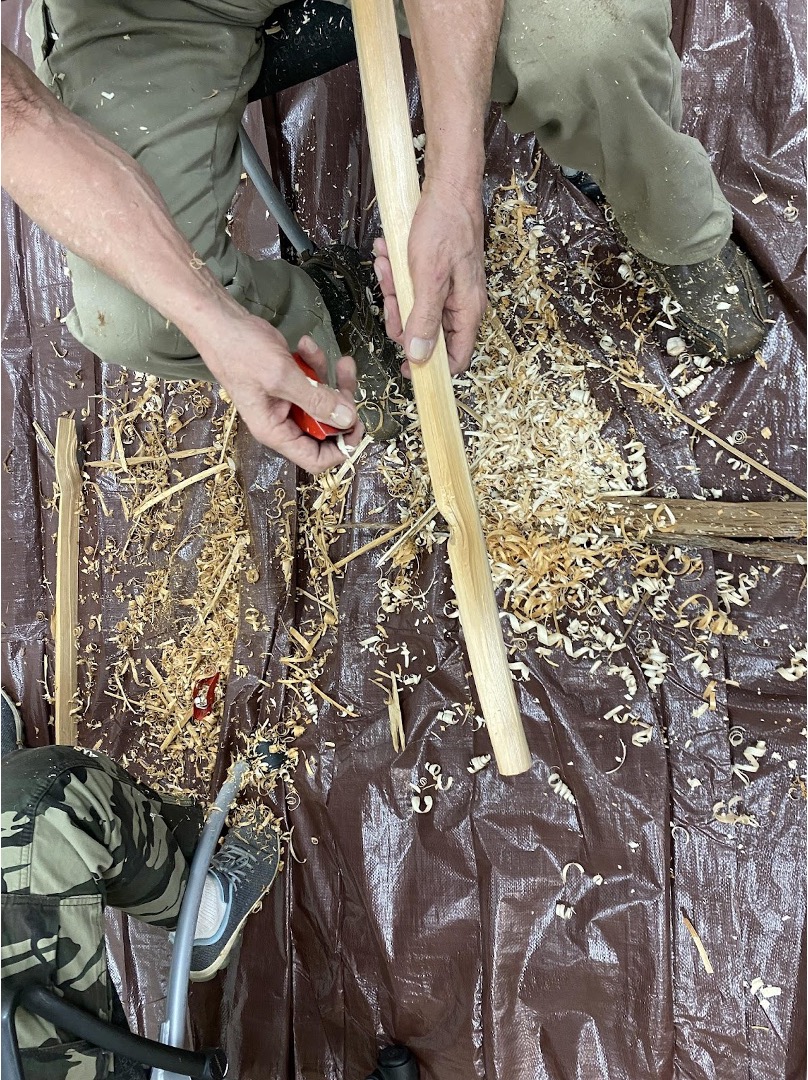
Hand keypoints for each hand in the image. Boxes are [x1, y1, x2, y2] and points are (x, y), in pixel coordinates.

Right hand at [197, 309, 361, 473]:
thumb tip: (348, 420)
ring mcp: (286, 402)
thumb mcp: (282, 376)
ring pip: (324, 403)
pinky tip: (306, 346)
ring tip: (335, 359)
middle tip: (347, 381)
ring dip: (332, 380)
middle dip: (341, 404)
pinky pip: (313, 382)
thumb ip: (317, 400)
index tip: (357, 424)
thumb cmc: (240, 352)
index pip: (316, 460)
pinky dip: (316, 364)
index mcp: (276, 431)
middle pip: (326, 429)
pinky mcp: (289, 383)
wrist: (220, 322)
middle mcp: (282, 422)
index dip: (341, 448)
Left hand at [372, 178, 486, 375]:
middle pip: (426, 334)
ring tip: (386, 264)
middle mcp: (459, 305)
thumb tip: (419, 357)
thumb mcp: (429, 278)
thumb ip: (424, 319)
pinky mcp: (434, 275)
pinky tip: (388, 254)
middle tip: (388, 297)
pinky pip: (411, 287)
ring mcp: (447, 290)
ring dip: (394, 290)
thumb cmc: (445, 227)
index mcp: (467, 311)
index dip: (431, 368)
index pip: (455, 359)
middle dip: (401, 317)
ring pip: (413, 309)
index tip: (405, 368)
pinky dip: (395, 274)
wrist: (447, 187)